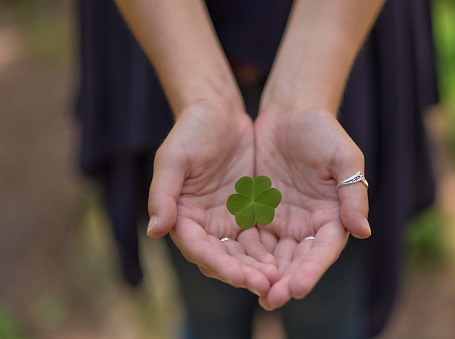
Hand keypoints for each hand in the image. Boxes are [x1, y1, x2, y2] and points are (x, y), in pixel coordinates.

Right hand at [147, 104, 279, 295]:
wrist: (219, 113)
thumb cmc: (191, 131)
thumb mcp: (174, 158)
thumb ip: (163, 194)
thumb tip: (155, 231)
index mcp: (182, 216)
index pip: (198, 248)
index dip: (217, 264)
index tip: (238, 276)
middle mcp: (204, 224)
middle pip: (221, 258)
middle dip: (242, 273)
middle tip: (265, 285)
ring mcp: (227, 221)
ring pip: (242, 254)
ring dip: (257, 268)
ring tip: (277, 279)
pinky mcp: (248, 214)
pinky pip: (259, 238)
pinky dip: (269, 251)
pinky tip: (284, 260)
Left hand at [253, 109, 369, 309]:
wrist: (290, 114)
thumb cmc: (323, 132)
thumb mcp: (344, 158)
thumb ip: (353, 194)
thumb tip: (363, 231)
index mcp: (332, 217)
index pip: (323, 250)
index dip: (312, 270)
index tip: (297, 287)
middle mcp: (308, 225)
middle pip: (297, 260)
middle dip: (285, 281)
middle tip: (271, 299)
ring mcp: (282, 221)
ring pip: (273, 256)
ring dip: (264, 275)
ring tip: (253, 291)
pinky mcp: (260, 213)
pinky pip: (251, 238)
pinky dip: (246, 254)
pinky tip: (235, 267)